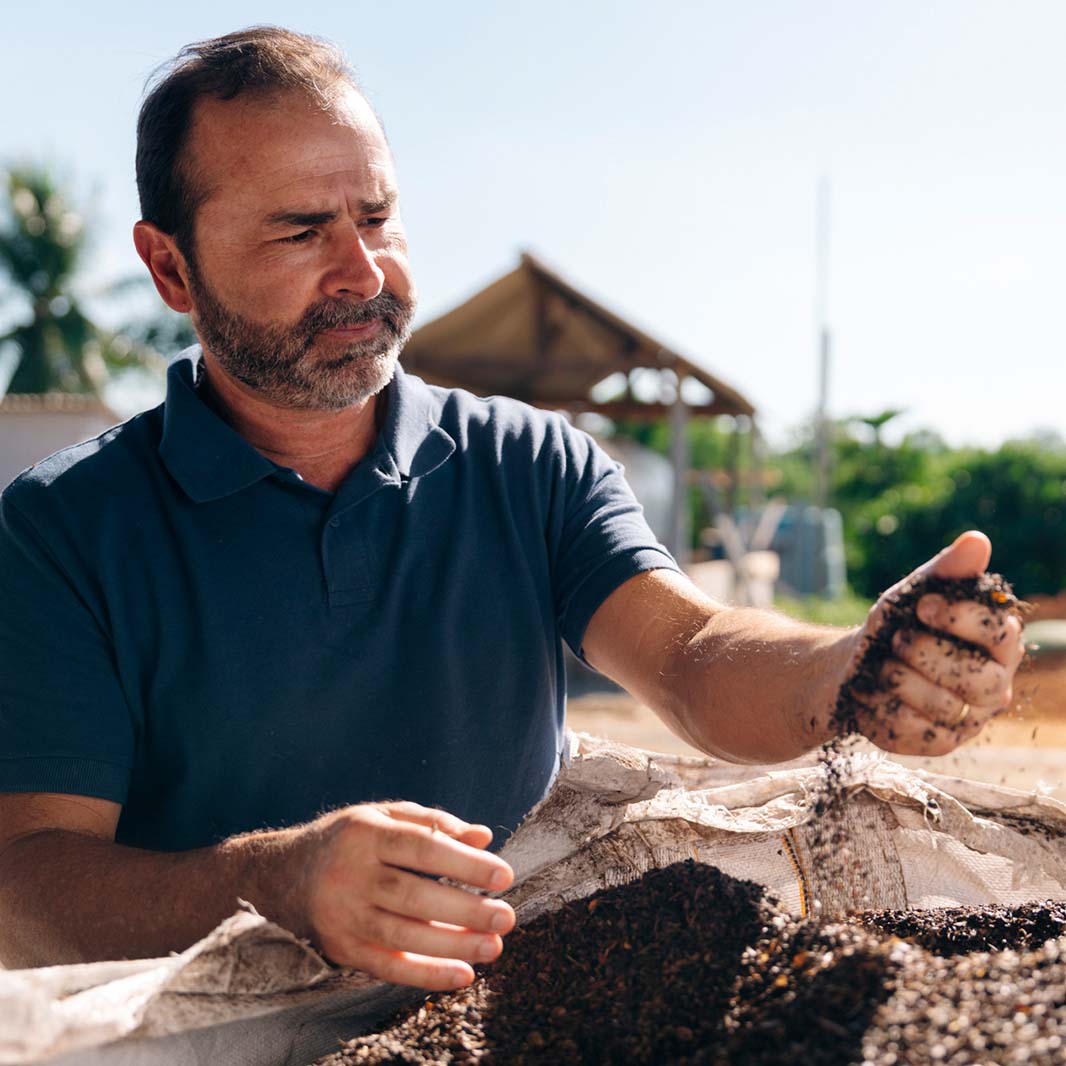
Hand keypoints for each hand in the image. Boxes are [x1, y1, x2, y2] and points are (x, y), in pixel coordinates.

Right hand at [297, 801, 514, 989]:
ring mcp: (342, 915)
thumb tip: (484, 837)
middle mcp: (349, 874)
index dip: (464, 863)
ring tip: (494, 946)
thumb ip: (434, 823)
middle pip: (412, 895)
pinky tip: (463, 974)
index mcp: (365, 833)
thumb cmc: (350, 840)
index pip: (421, 847)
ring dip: (452, 945)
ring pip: (402, 935)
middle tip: (506, 917)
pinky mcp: (340, 948)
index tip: (504, 876)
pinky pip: (387, 966)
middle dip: (464, 909)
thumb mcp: (384, 815)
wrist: (283, 875)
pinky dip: (426, 974)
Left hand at [845, 530, 1024, 755]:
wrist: (851, 668)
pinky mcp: (937, 743)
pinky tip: (873, 690)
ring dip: (900, 678)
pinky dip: (885, 706)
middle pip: (981, 681)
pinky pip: (916, 732)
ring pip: (946, 708)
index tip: (921, 605)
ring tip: (882, 663)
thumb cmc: (894, 626)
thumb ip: (945, 572)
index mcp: (997, 645)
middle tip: (898, 637)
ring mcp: (967, 719)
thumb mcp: (912, 594)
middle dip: (930, 654)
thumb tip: (977, 540)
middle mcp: (992, 686)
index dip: (960, 619)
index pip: (1001, 634)